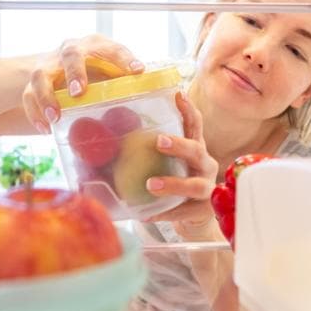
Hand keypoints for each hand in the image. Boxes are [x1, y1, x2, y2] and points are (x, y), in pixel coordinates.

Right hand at [21, 34, 143, 133]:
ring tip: (55, 117)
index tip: (137, 71)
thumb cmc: (92, 73)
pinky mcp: (31, 82)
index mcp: (96, 46)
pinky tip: (45, 129)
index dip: (124, 58)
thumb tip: (157, 100)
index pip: (111, 48)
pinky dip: (34, 113)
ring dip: (47, 96)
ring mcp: (49, 65)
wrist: (53, 69)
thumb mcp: (109, 73)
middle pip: (70, 54)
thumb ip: (125, 83)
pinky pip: (27, 96)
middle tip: (79, 92)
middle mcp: (70, 50)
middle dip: (75, 73)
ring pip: (41, 76)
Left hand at [145, 92, 219, 238]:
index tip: (177, 94)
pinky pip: (183, 212)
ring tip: (150, 185)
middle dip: (179, 145)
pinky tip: (147, 214)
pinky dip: (165, 213)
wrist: (192, 216)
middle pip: (197, 150)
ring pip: (195, 185)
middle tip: (158, 141)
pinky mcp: (203, 211)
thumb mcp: (165, 163)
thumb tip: (103, 138)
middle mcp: (205, 165)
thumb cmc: (173, 181)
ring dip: (173, 184)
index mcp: (195, 148)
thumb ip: (144, 151)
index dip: (188, 110)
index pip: (195, 125)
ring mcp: (207, 188)